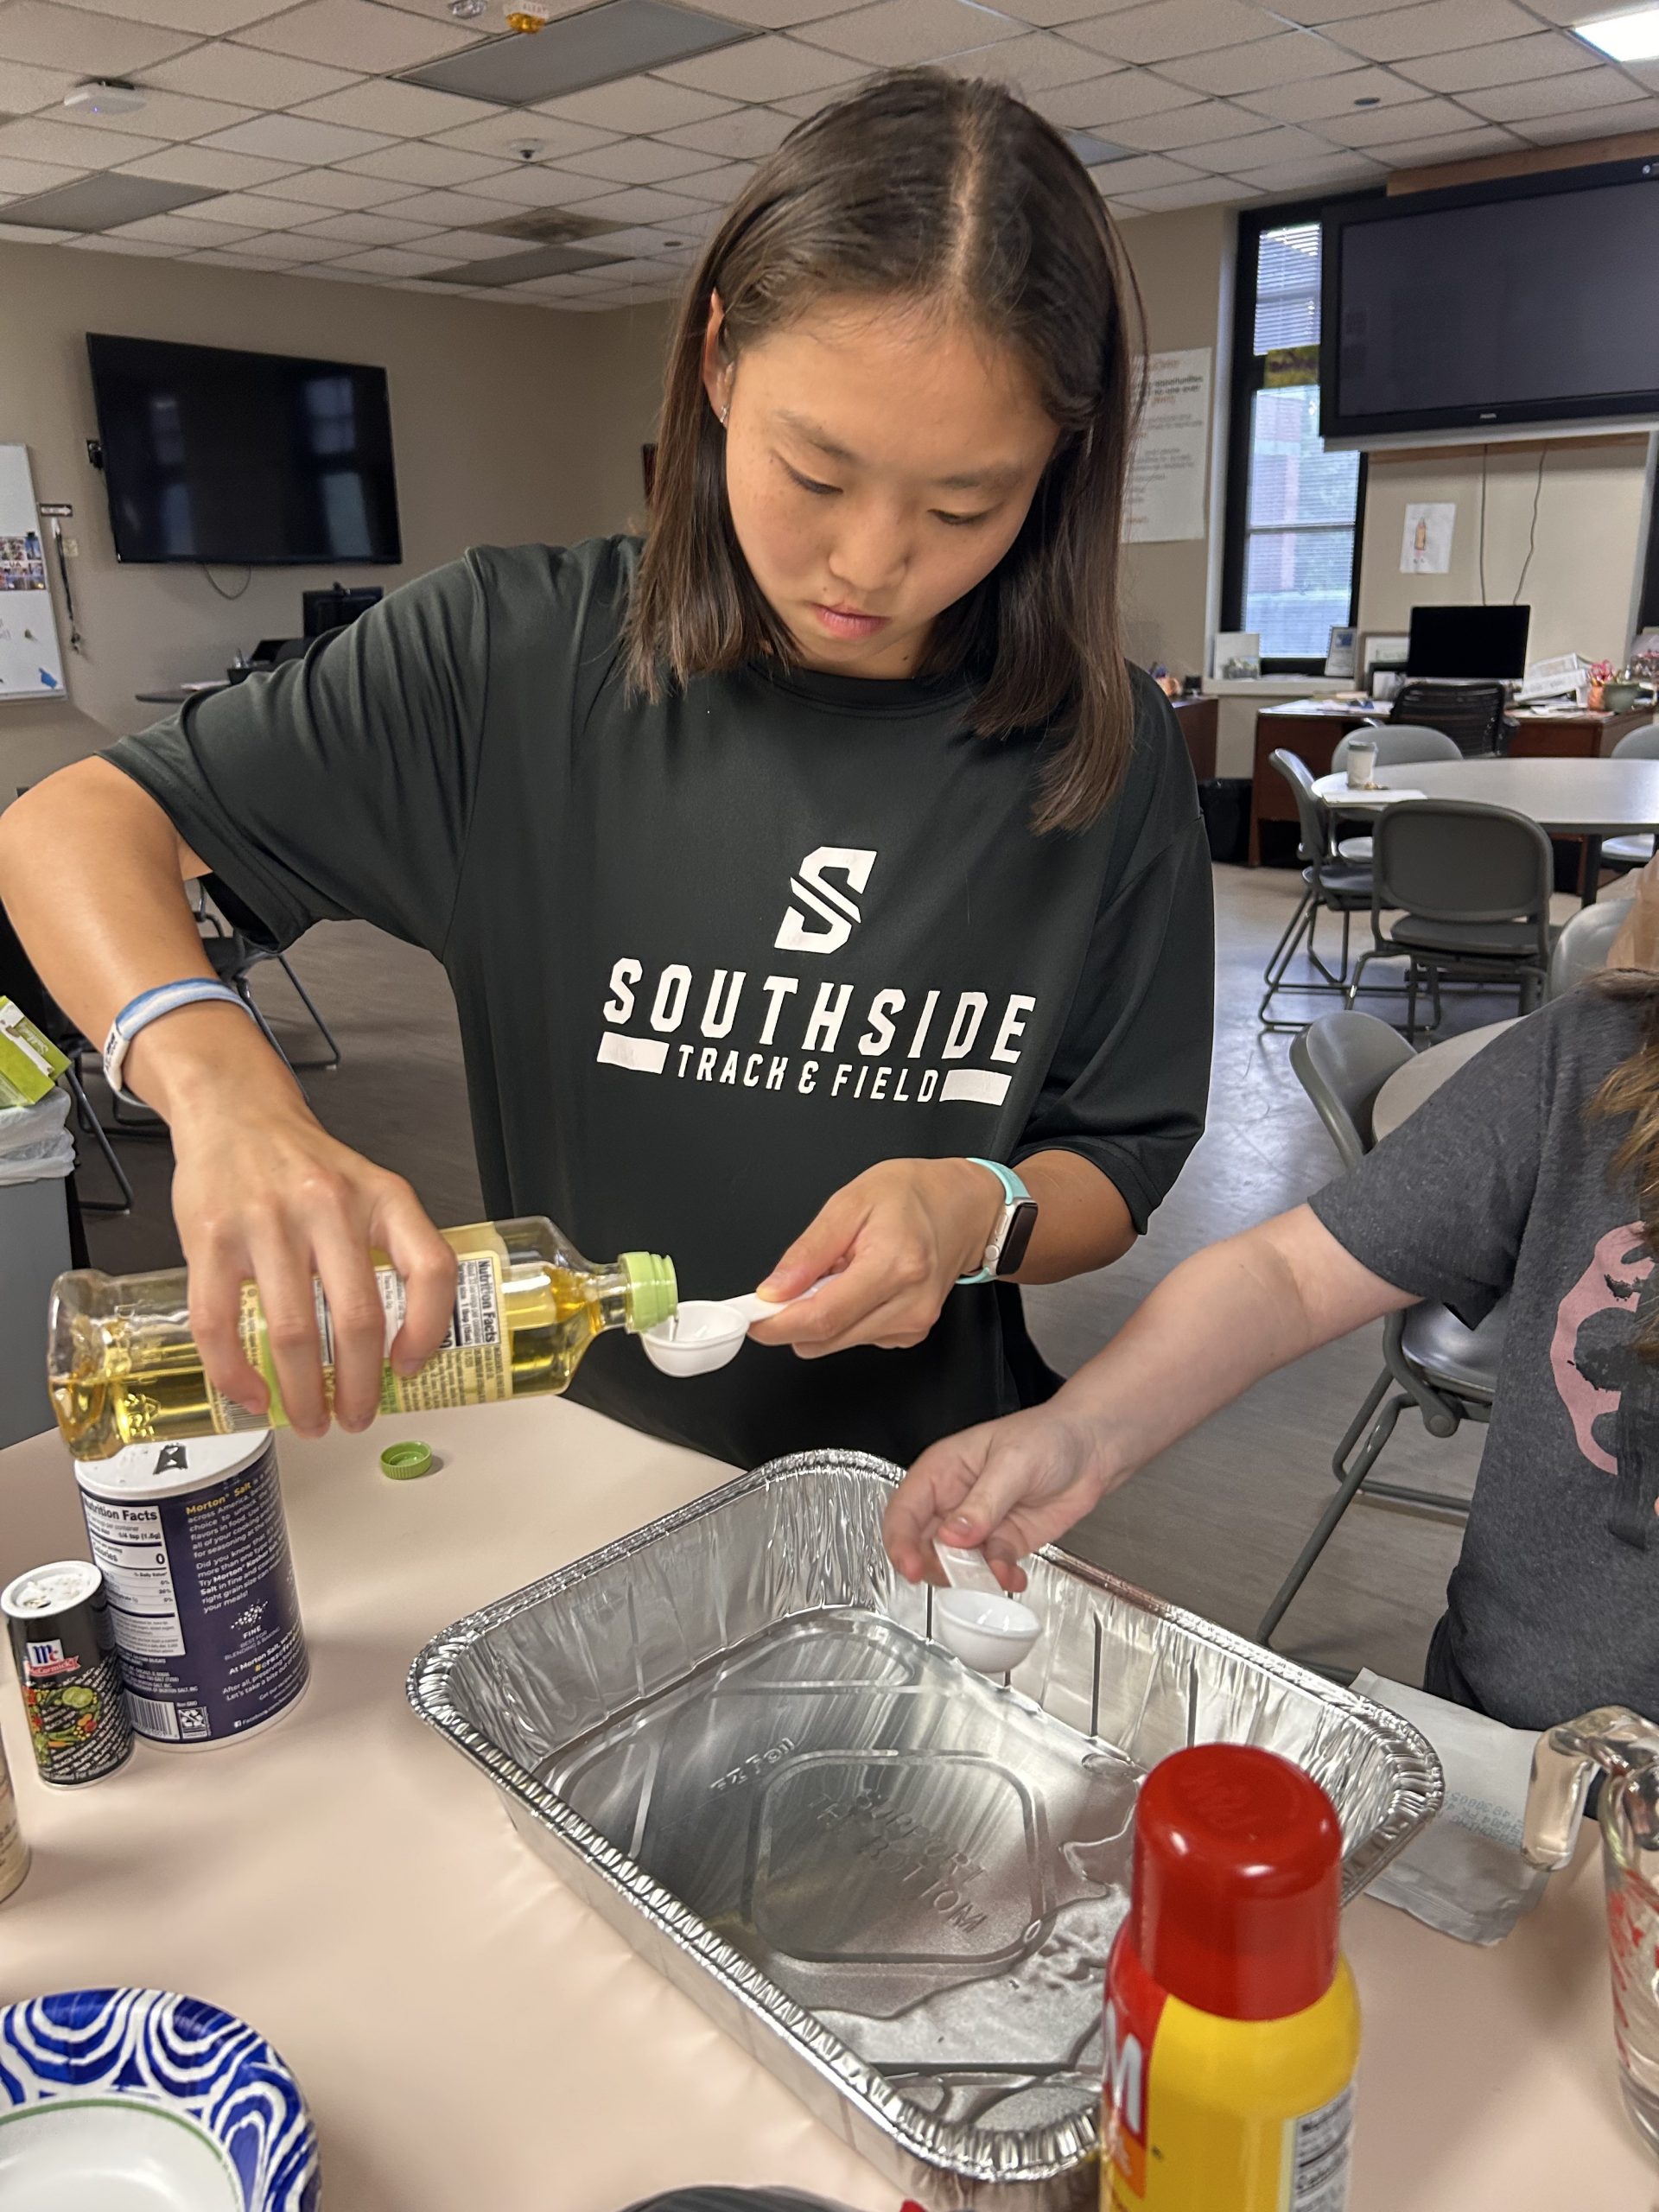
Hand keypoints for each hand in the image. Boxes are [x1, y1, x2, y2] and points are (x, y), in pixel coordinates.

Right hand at [167, 1072, 456, 1439]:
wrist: (237, 1111)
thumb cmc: (305, 1164)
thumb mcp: (370, 1189)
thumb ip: (390, 1251)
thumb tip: (404, 1345)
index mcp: (382, 1198)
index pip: (429, 1269)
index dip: (428, 1329)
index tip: (412, 1368)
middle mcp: (329, 1206)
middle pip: (358, 1318)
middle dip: (360, 1386)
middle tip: (356, 1418)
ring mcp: (267, 1221)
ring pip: (293, 1331)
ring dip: (303, 1392)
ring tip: (310, 1419)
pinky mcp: (211, 1238)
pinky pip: (220, 1322)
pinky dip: (235, 1372)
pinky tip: (251, 1394)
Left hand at [746, 1158, 1004, 1357]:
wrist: (964, 1207)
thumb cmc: (912, 1196)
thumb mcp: (850, 1202)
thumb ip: (808, 1251)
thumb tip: (773, 1290)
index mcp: (893, 1265)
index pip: (822, 1317)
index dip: (777, 1324)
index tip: (751, 1317)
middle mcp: (909, 1304)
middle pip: (825, 1339)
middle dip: (794, 1318)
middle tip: (792, 1283)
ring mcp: (913, 1324)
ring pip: (836, 1343)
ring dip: (821, 1316)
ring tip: (840, 1273)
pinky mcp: (912, 1334)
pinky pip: (857, 1338)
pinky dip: (844, 1317)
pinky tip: (859, 1286)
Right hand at [884, 1405, 1104, 1591]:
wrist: (1092, 1449)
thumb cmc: (1048, 1436)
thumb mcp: (1013, 1463)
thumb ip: (984, 1502)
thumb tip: (953, 1535)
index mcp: (942, 1471)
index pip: (905, 1510)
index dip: (900, 1542)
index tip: (912, 1569)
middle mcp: (953, 1501)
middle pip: (922, 1544)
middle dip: (935, 1566)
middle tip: (958, 1576)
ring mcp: (977, 1526)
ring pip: (954, 1563)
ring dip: (970, 1577)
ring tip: (996, 1573)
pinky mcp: (1003, 1543)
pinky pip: (990, 1570)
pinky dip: (1000, 1579)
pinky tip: (1014, 1575)